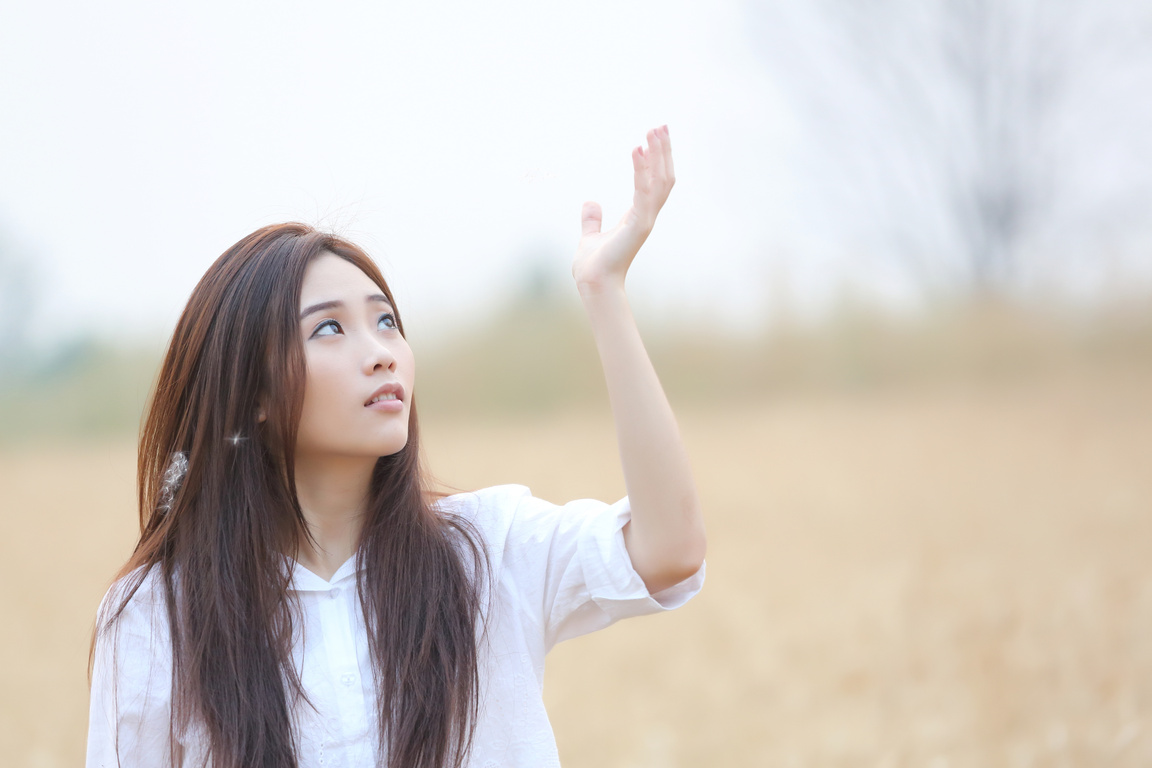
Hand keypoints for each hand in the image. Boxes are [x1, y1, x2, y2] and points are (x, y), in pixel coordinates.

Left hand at [572, 125, 675, 293]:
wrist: (592, 284)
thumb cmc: (593, 266)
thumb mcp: (590, 236)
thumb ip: (592, 219)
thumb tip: (590, 202)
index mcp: (638, 217)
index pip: (654, 182)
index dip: (657, 159)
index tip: (653, 136)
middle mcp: (646, 216)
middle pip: (664, 177)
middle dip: (663, 150)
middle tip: (660, 125)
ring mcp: (645, 220)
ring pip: (660, 181)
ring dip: (659, 154)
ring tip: (653, 131)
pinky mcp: (638, 225)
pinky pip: (643, 192)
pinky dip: (642, 170)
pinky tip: (637, 150)